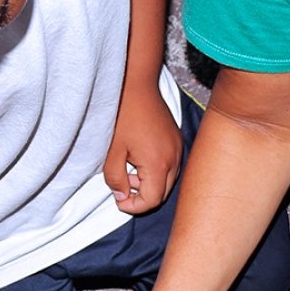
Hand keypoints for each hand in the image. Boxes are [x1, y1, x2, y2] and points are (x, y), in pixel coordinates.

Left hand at [103, 86, 182, 213]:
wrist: (136, 84)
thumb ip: (115, 179)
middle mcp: (174, 159)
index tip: (118, 200)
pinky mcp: (177, 141)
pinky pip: (170, 166)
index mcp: (158, 164)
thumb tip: (122, 196)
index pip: (152, 200)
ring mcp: (178, 149)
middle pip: (162, 194)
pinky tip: (139, 159)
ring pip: (167, 181)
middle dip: (142, 197)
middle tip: (122, 188)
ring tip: (129, 170)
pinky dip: (156, 171)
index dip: (133, 206)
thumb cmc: (122, 114)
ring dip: (149, 184)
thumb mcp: (111, 151)